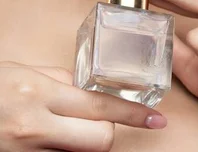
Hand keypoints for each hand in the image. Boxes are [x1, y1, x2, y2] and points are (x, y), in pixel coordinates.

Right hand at [0, 61, 166, 151]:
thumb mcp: (20, 72)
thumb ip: (57, 79)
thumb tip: (86, 87)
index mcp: (38, 95)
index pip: (100, 107)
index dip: (133, 114)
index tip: (156, 118)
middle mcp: (35, 127)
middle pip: (100, 140)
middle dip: (108, 130)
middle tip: (103, 119)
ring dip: (83, 140)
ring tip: (67, 124)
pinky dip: (62, 148)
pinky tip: (51, 134)